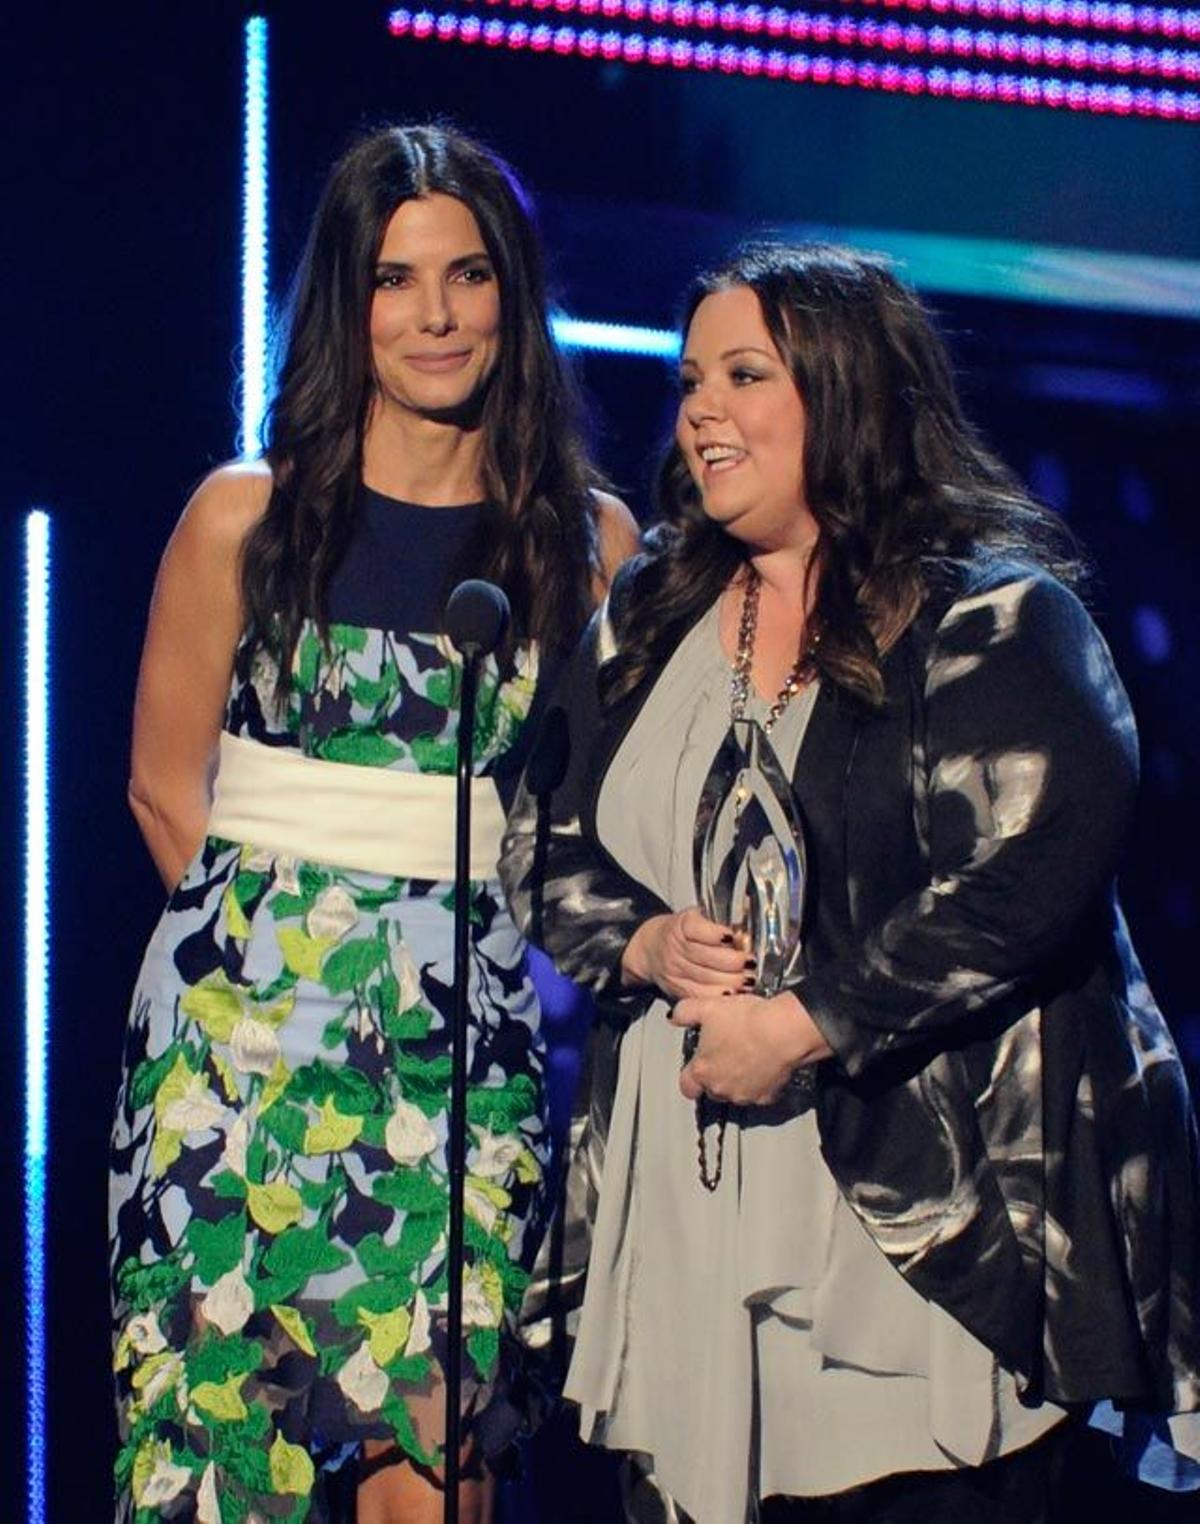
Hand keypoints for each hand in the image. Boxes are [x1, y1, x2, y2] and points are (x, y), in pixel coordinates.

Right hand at [621, 907, 749, 1000]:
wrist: (651, 948)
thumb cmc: (680, 932)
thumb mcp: (696, 918)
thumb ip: (718, 926)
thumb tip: (745, 937)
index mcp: (682, 925)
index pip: (697, 928)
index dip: (717, 934)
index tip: (734, 937)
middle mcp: (675, 948)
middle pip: (706, 957)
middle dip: (733, 962)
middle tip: (750, 963)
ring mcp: (675, 971)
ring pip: (706, 979)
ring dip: (731, 981)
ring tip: (748, 980)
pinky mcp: (677, 990)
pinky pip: (700, 996)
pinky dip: (719, 997)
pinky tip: (733, 994)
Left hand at [672, 990, 832, 1105]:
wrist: (784, 1031)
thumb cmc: (747, 1020)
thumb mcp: (707, 1007)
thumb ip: (685, 1013)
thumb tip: (675, 1016)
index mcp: (702, 1070)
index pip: (687, 1086)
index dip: (689, 1077)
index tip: (694, 1067)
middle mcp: (721, 1088)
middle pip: (711, 1090)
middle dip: (715, 1075)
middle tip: (724, 1052)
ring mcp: (745, 1095)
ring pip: (735, 1092)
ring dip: (737, 1079)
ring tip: (745, 1054)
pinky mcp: (767, 1096)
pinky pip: (759, 1092)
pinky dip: (760, 1081)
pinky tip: (763, 1062)